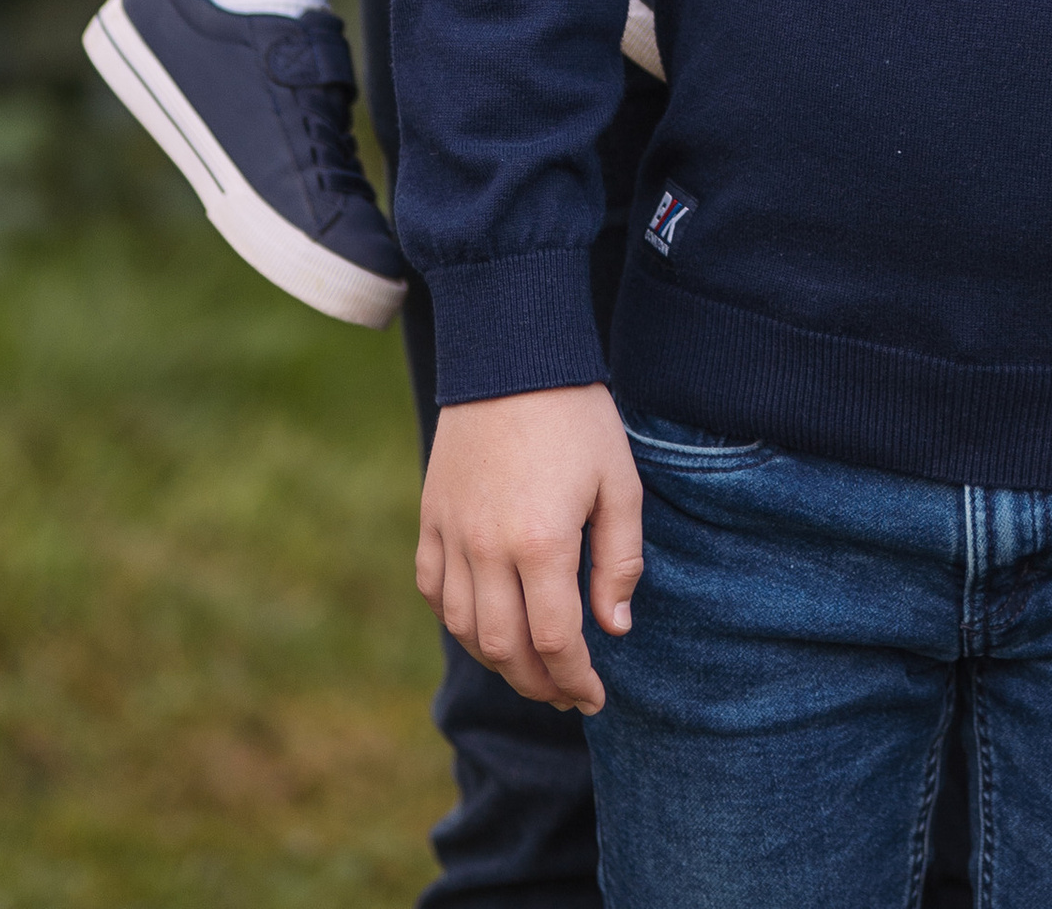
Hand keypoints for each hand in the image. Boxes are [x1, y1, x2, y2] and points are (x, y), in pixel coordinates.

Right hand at [416, 385, 641, 714]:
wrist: (513, 355)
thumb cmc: (577, 417)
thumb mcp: (620, 482)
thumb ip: (619, 560)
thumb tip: (614, 628)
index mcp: (540, 542)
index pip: (554, 642)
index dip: (576, 679)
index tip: (595, 696)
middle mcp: (487, 548)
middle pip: (505, 649)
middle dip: (539, 684)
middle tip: (567, 692)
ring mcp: (451, 534)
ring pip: (464, 629)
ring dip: (499, 660)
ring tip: (533, 667)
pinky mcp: (430, 517)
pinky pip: (433, 590)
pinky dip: (457, 619)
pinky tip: (486, 623)